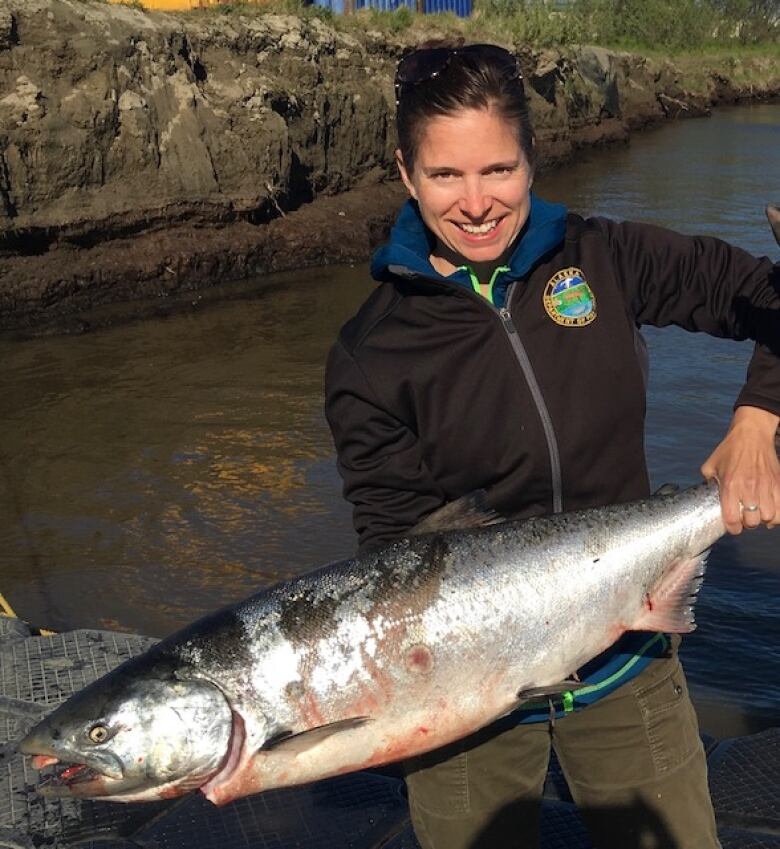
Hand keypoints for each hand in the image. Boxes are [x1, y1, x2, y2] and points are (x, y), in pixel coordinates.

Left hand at [700, 405, 779, 533]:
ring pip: (769, 517)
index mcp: (729, 486)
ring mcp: (766, 486)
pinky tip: (770, 510)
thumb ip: (708, 483)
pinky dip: (777, 513)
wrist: (751, 434)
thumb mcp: (710, 465)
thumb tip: (706, 495)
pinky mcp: (778, 482)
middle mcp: (749, 488)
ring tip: (757, 513)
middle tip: (745, 518)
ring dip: (763, 518)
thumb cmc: (729, 449)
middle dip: (748, 524)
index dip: (732, 528)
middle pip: (753, 521)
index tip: (732, 527)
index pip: (732, 518)